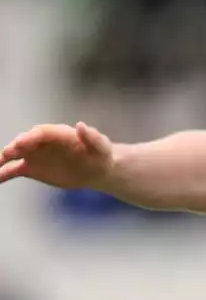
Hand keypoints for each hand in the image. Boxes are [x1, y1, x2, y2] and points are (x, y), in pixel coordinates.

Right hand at [0, 122, 114, 188]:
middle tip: (7, 154)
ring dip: (2, 159)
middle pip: (24, 142)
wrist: (96, 169)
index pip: (41, 132)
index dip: (30, 137)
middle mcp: (41, 142)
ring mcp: (34, 154)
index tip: (20, 143)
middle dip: (15, 147)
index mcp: (57, 133)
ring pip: (13, 155)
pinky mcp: (31, 168)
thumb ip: (92, 137)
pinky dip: (2, 174)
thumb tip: (81, 125)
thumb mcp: (101, 146)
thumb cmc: (100, 154)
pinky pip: (12, 170)